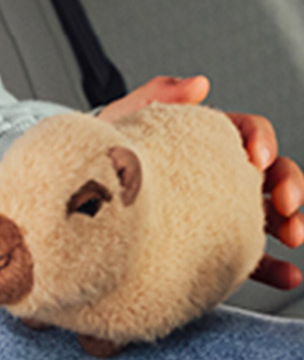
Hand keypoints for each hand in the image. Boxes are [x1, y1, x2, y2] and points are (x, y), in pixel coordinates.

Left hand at [98, 75, 303, 289]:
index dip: (261, 141)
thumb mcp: (121, 124)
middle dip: (288, 186)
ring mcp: (220, 211)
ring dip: (290, 224)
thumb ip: (157, 97)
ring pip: (269, 216)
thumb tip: (198, 82)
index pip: (248, 132)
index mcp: (204, 139)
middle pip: (271, 174)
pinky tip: (288, 277)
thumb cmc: (100, 160)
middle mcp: (219, 174)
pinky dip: (274, 268)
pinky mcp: (214, 248)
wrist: (77, 205)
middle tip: (285, 205)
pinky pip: (251, 259)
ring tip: (292, 237)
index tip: (257, 159)